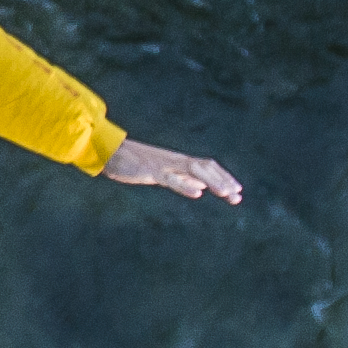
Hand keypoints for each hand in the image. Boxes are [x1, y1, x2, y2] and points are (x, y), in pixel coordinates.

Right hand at [103, 139, 243, 203]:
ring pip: (194, 170)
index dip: (223, 177)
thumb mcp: (162, 173)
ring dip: (212, 181)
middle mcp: (175, 160)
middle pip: (205, 167)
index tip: (237, 191)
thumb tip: (200, 185)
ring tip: (226, 193)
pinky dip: (185, 185)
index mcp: (178, 161)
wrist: (109, 153)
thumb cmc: (133, 163)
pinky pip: (171, 178)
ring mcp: (164, 164)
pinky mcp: (151, 171)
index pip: (207, 166)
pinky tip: (197, 193)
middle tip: (237, 195)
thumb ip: (181, 178)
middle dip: (223, 180)